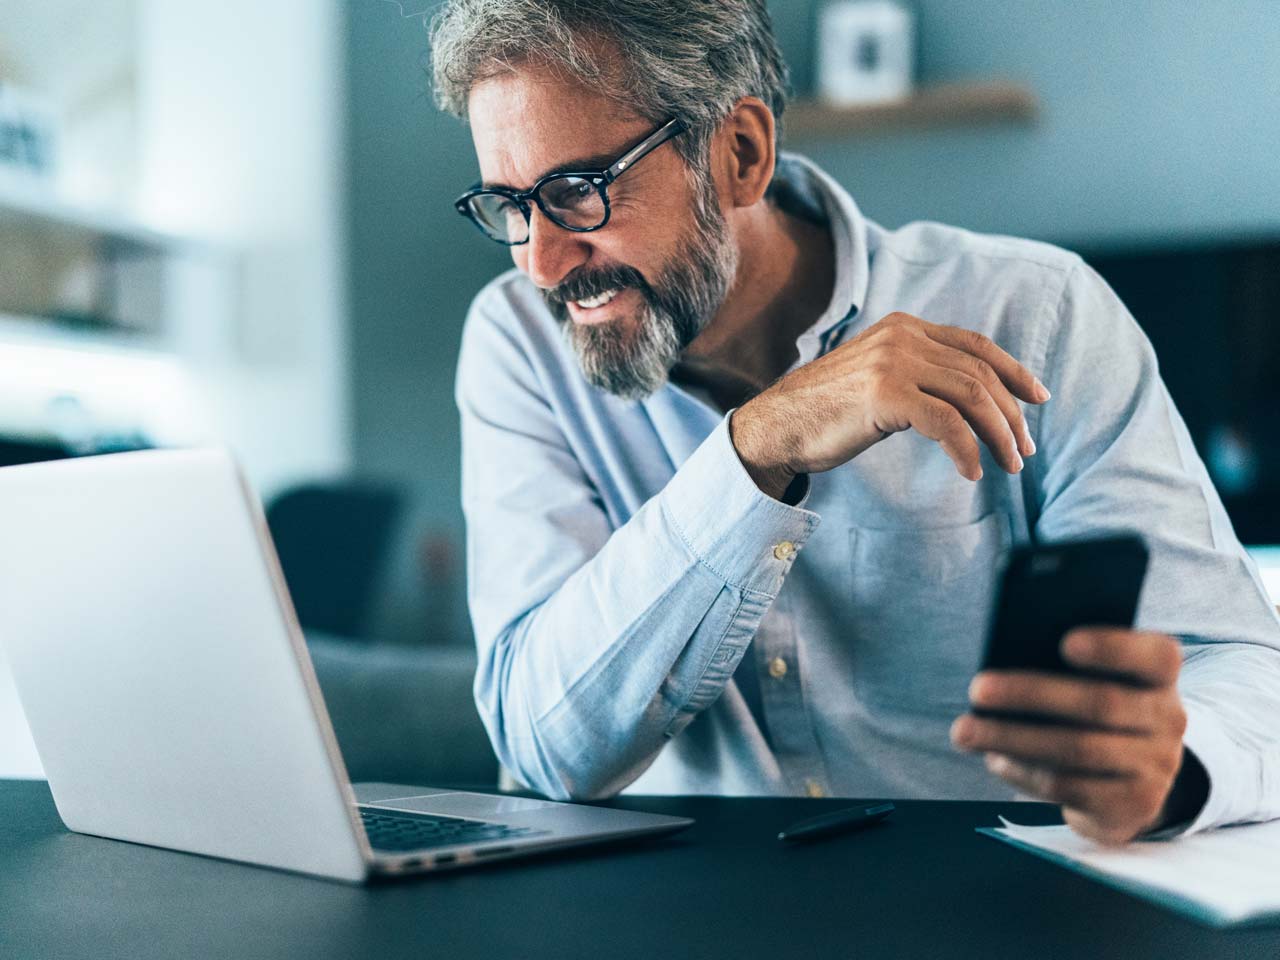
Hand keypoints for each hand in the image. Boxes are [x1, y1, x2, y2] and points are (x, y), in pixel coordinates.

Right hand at [730, 312, 1050, 498]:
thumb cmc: (824, 413)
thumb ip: (916, 375)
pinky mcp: (885, 394)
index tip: (1037, 399)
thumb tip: (968, 401)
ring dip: (999, 434)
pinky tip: (971, 472)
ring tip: (1010, 466)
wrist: (775, 427)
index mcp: (904, 327)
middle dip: (1011, 415)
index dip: (1013, 371)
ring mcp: (893, 362)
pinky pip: (946, 423)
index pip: (975, 345)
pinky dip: (966, 450)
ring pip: (971, 395)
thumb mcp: (877, 379)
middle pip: (979, 373)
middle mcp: (902, 336)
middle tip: (1024, 451)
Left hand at [950, 629, 1190, 845]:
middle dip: (1030, 694)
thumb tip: (1003, 659)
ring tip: (964, 731)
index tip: (1066, 642)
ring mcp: (1155, 767)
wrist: (1133, 778)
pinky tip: (994, 759)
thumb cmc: (1096, 709)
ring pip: (1077, 750)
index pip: (1157, 656)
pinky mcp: (1132, 806)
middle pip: (1100, 704)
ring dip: (1011, 738)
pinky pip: (1069, 787)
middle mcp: (1169, 721)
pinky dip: (1024, 772)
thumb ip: (1068, 667)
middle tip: (976, 689)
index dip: (1114, 648)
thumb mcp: (1098, 681)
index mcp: (1160, 677)